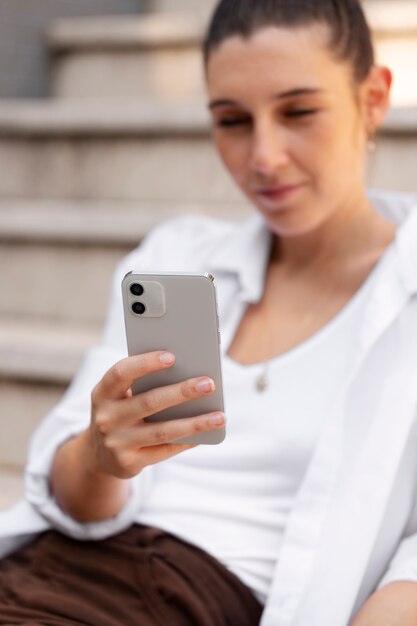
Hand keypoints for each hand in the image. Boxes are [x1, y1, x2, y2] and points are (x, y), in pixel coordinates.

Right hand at [88, 350, 224, 479]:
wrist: (99, 454)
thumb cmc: (121, 411)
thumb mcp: (120, 395)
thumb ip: (143, 384)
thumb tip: (188, 374)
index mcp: (102, 393)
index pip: (121, 373)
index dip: (145, 363)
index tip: (172, 357)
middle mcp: (106, 418)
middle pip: (149, 402)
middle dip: (182, 392)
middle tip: (209, 384)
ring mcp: (116, 442)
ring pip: (162, 431)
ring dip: (195, 423)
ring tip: (220, 416)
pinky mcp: (129, 462)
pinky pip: (165, 450)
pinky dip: (188, 441)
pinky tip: (207, 433)